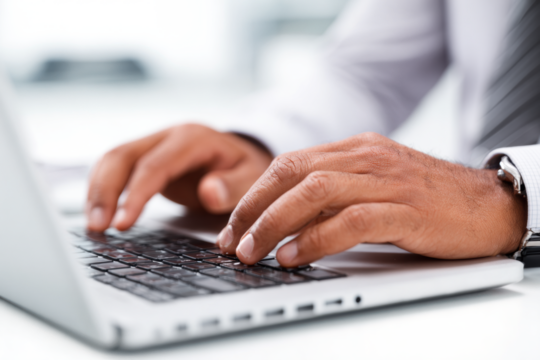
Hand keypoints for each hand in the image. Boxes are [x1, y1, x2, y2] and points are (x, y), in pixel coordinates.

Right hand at [84, 121, 272, 231]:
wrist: (240, 156)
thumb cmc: (246, 169)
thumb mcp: (252, 177)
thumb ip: (234, 186)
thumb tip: (208, 192)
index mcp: (194, 140)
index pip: (157, 165)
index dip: (136, 194)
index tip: (123, 223)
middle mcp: (169, 136)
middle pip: (124, 156)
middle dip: (105, 191)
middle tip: (98, 228)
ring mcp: (154, 144)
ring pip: (113, 160)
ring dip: (98, 191)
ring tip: (92, 226)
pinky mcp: (146, 157)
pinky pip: (116, 169)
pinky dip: (103, 190)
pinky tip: (99, 215)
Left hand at [217, 132, 526, 265]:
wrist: (488, 203)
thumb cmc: (426, 199)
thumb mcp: (374, 184)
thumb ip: (336, 192)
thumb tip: (286, 219)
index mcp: (355, 149)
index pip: (289, 164)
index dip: (254, 194)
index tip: (232, 225)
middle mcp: (366, 158)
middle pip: (293, 173)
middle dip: (254, 208)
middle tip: (232, 241)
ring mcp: (387, 181)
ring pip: (315, 192)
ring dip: (275, 223)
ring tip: (252, 251)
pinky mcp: (407, 209)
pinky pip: (352, 220)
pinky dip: (317, 239)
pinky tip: (294, 256)